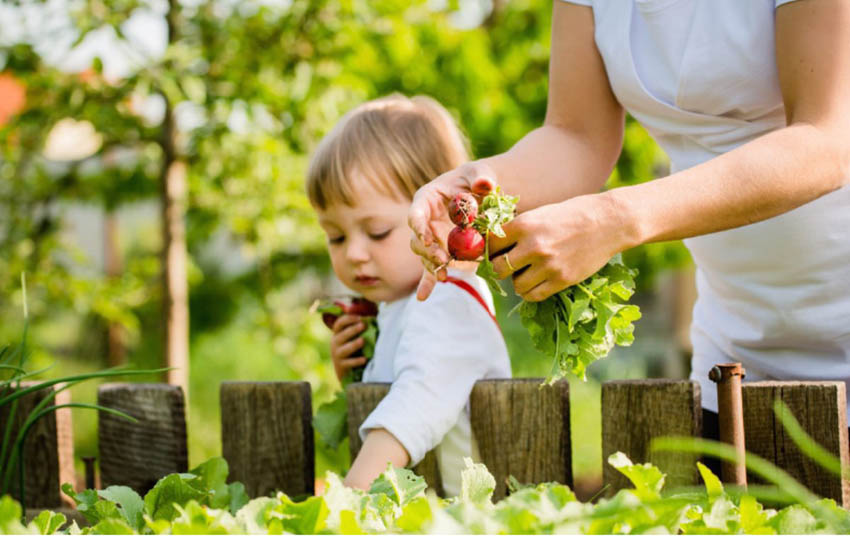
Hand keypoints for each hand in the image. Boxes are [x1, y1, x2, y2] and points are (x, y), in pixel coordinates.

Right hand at [330, 314, 366, 381]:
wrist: (346, 370)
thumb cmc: (353, 348)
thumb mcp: (353, 337)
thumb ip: (360, 327)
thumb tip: (373, 317)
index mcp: (338, 334)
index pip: (339, 323)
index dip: (348, 319)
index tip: (360, 317)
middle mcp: (335, 343)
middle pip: (342, 335)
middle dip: (352, 330)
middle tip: (363, 325)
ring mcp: (337, 355)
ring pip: (344, 349)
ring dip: (354, 344)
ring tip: (363, 340)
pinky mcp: (341, 365)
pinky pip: (349, 363)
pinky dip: (356, 361)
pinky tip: (364, 359)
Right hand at [408, 161, 496, 299]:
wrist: (484, 195)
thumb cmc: (478, 179)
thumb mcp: (481, 173)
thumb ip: (482, 177)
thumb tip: (485, 184)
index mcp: (427, 199)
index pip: (416, 212)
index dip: (418, 225)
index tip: (426, 238)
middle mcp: (425, 221)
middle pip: (418, 239)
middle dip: (427, 251)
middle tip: (441, 258)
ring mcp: (433, 239)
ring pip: (425, 256)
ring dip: (432, 266)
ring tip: (445, 275)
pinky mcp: (442, 253)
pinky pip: (431, 269)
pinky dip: (428, 283)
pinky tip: (423, 297)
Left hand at [488, 193, 628, 301]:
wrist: (609, 222)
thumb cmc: (573, 214)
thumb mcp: (541, 213)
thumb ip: (519, 228)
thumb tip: (494, 242)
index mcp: (524, 224)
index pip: (490, 244)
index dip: (489, 249)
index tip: (493, 251)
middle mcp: (533, 246)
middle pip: (497, 268)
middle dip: (499, 267)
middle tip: (506, 264)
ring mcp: (548, 265)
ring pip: (515, 285)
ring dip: (517, 280)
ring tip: (527, 271)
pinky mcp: (562, 280)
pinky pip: (533, 295)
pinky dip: (531, 291)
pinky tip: (537, 280)